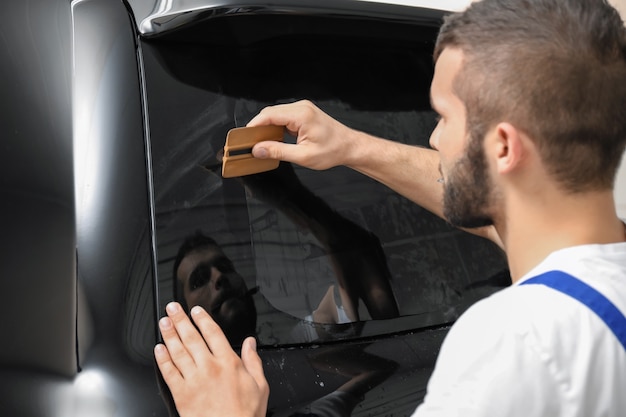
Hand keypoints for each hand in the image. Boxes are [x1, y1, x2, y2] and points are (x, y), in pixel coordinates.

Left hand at [154, 302, 268, 416]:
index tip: (196, 311)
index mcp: (228, 363)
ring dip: (169, 334)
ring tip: (163, 322)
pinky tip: (158, 349)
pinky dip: (162, 359)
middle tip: (172, 308)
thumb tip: (251, 343)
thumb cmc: (244, 415)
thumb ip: (254, 361)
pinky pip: (168, 372)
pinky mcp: (181, 394)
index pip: (213, 333)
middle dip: (180, 320)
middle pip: (191, 337)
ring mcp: (193, 380)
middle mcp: (209, 368)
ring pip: (178, 351)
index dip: (203, 319)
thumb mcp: (260, 386)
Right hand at [247, 100, 357, 169]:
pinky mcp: (303, 113)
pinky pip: (283, 117)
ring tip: (263, 143)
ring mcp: (303, 109)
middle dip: (259, 128)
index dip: (253, 126)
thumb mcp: (303, 156)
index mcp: (301, 115)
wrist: (349, 147)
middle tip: (251, 143)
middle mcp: (301, 108)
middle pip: (270, 113)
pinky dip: (276, 127)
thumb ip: (278, 152)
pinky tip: (275, 139)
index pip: (269, 115)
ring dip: (268, 128)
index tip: (244, 137)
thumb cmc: (333, 150)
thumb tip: (259, 149)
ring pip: (276, 115)